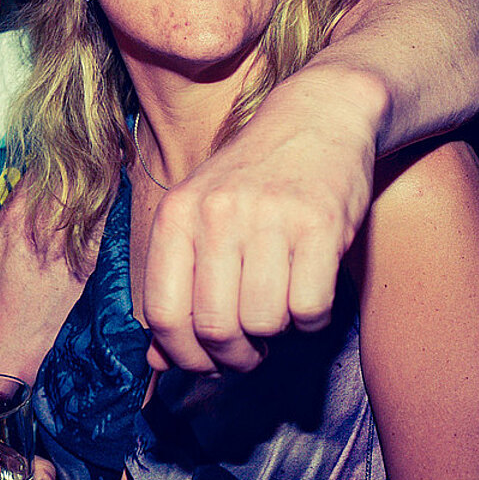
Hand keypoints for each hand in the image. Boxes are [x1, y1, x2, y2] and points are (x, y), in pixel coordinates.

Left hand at [141, 65, 379, 372]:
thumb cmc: (254, 178)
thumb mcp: (201, 218)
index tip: (205, 362)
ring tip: (279, 308)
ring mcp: (270, 217)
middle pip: (215, 328)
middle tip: (251, 348)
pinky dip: (312, 319)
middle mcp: (217, 214)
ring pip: (263, 322)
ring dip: (276, 334)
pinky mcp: (321, 224)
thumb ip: (175, 286)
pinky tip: (309, 292)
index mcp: (177, 214)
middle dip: (235, 356)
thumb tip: (158, 363)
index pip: (162, 314)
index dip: (183, 355)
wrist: (318, 117)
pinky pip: (310, 308)